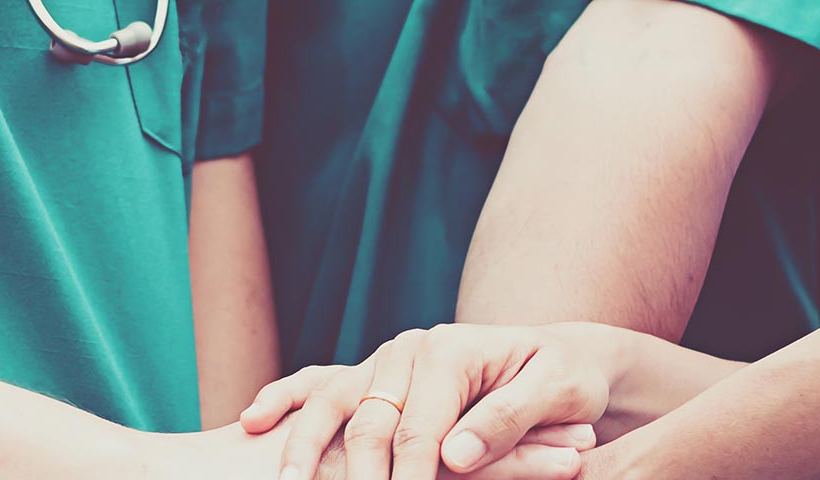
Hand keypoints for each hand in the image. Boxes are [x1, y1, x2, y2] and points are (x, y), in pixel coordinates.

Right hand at [241, 323, 632, 479]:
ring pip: (327, 403)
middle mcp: (409, 352)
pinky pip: (313, 385)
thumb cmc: (569, 376)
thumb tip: (452, 456)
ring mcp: (385, 362)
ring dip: (298, 446)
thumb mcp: (557, 390)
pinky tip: (250, 420)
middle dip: (350, 478)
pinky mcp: (372, 377)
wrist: (567, 354)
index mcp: (452, 352)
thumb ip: (505, 422)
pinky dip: (281, 400)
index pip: (419, 433)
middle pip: (366, 426)